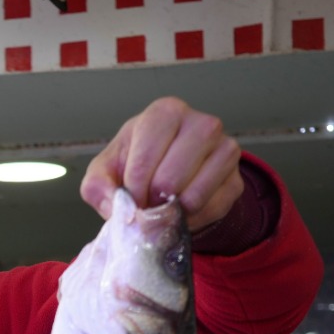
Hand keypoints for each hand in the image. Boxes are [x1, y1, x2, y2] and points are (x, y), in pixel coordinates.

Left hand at [81, 97, 242, 233]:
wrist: (167, 175)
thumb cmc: (135, 165)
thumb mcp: (105, 171)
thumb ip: (97, 186)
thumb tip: (115, 206)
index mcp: (165, 113)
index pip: (145, 159)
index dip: (133, 189)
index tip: (129, 198)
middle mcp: (201, 124)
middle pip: (170, 179)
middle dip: (151, 202)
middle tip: (145, 206)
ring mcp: (226, 149)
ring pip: (194, 195)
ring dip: (171, 213)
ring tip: (162, 209)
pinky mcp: (236, 179)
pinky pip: (212, 209)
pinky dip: (191, 220)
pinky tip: (181, 213)